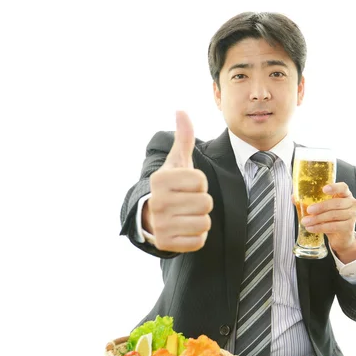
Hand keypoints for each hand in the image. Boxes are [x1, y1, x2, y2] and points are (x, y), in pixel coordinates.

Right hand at [143, 111, 212, 251]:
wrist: (150, 216)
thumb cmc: (171, 186)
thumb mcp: (176, 162)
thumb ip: (183, 137)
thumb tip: (181, 110)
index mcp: (160, 180)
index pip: (201, 181)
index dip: (200, 183)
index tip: (187, 185)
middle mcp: (158, 202)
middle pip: (206, 203)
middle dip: (202, 202)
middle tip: (187, 202)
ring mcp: (161, 225)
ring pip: (204, 222)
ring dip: (200, 219)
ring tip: (186, 215)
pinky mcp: (167, 244)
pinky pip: (199, 241)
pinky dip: (196, 236)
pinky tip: (184, 229)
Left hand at [299, 182, 355, 260]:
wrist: (340, 236)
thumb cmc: (330, 218)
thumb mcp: (321, 208)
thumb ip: (309, 201)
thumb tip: (293, 197)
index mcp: (345, 194)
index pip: (343, 187)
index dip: (334, 187)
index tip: (324, 189)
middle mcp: (351, 203)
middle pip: (336, 203)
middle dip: (321, 207)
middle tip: (309, 210)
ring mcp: (352, 215)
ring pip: (333, 215)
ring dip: (317, 219)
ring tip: (305, 222)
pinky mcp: (349, 227)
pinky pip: (333, 226)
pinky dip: (320, 227)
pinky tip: (311, 228)